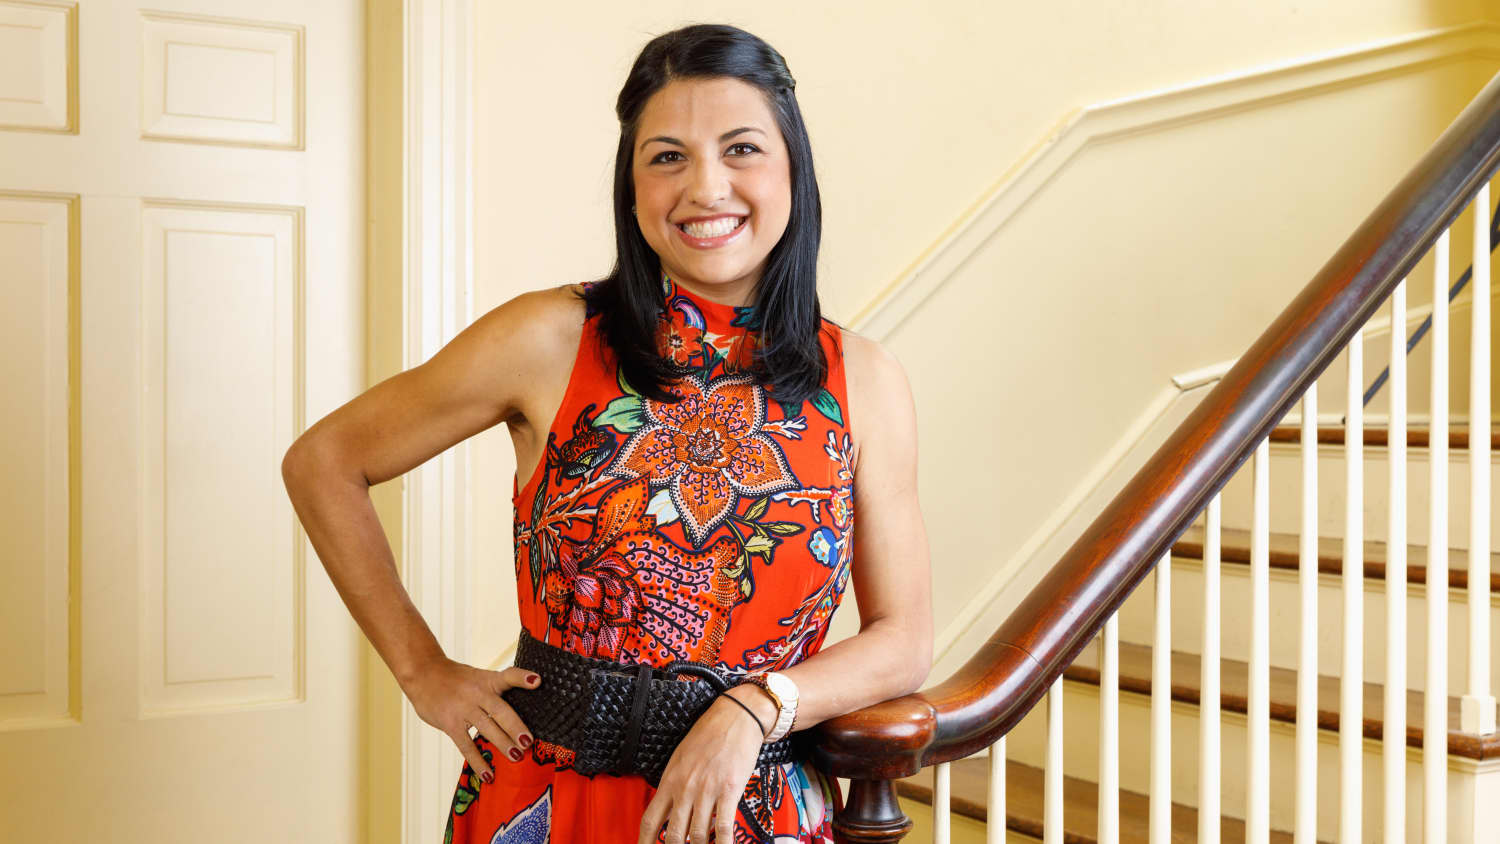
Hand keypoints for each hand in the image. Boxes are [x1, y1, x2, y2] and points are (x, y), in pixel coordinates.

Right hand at [402, 656, 541, 782]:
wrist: (423, 674)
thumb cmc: (455, 679)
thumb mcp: (476, 677)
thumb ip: (494, 692)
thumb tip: (516, 716)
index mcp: (487, 680)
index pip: (508, 676)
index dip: (522, 678)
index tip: (537, 681)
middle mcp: (477, 693)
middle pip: (500, 710)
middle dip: (515, 727)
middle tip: (528, 742)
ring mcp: (463, 709)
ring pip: (486, 728)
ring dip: (502, 744)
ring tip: (516, 757)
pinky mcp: (450, 724)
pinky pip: (466, 745)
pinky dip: (478, 762)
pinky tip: (488, 774)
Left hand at [638, 687, 772, 843]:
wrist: (735, 717)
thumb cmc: (709, 735)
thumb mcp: (681, 759)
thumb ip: (673, 786)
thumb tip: (669, 811)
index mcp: (670, 780)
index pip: (650, 820)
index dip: (645, 843)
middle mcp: (685, 788)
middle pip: (674, 835)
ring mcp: (707, 790)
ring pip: (698, 835)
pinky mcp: (729, 790)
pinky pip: (723, 826)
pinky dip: (723, 843)